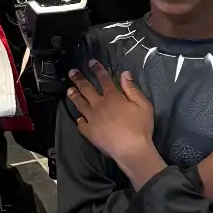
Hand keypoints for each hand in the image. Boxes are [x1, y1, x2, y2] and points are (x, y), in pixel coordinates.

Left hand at [67, 62, 158, 179]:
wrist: (131, 149)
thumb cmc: (140, 127)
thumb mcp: (143, 105)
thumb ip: (132, 88)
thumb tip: (125, 74)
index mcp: (112, 97)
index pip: (104, 79)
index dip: (97, 69)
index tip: (91, 63)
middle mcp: (99, 105)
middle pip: (86, 89)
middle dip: (79, 79)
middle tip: (72, 72)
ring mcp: (92, 119)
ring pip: (80, 104)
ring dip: (74, 95)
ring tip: (69, 90)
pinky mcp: (89, 132)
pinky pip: (80, 123)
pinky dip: (79, 119)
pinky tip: (78, 118)